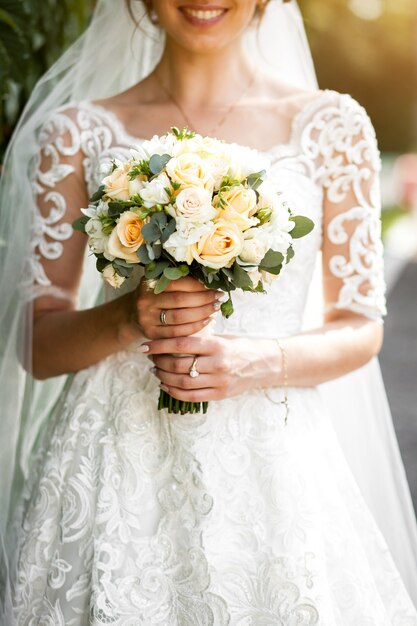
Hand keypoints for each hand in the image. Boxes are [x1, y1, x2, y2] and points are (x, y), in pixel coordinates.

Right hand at [132, 276, 221, 338]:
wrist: (133, 314)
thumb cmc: (155, 296)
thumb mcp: (160, 283)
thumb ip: (179, 280)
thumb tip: (209, 279)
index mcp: (149, 283)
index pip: (178, 283)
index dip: (198, 285)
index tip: (214, 286)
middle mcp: (145, 300)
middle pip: (181, 300)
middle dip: (204, 299)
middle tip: (219, 298)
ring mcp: (147, 318)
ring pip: (180, 317)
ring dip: (202, 313)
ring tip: (215, 308)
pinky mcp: (151, 334)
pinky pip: (178, 332)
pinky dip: (195, 327)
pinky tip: (206, 321)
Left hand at [145, 334, 280, 401]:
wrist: (265, 364)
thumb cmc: (240, 347)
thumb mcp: (221, 337)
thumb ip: (199, 339)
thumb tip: (169, 338)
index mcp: (217, 345)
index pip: (181, 344)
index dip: (160, 345)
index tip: (146, 345)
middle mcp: (218, 364)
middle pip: (179, 365)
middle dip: (159, 361)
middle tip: (151, 357)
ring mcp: (219, 382)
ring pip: (182, 382)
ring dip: (164, 376)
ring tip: (156, 370)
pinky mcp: (220, 395)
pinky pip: (191, 397)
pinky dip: (174, 392)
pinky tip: (166, 384)